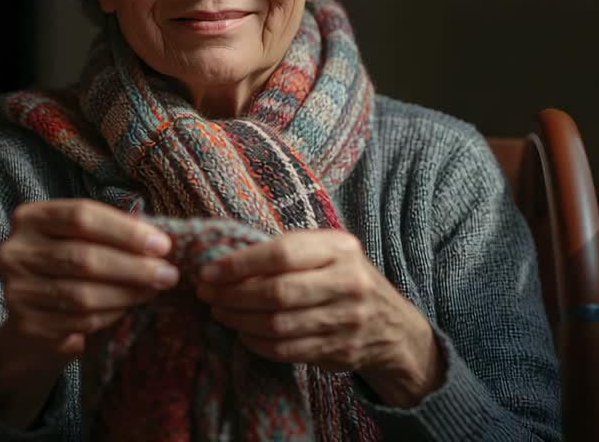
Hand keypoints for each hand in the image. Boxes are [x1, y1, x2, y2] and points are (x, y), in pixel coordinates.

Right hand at [0, 198, 179, 359]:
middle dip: (133, 267)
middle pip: (83, 257)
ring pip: (82, 294)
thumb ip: (112, 231)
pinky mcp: (27, 325)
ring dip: (127, 294)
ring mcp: (16, 290)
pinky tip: (128, 308)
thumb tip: (157, 238)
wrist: (35, 316)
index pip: (81, 216)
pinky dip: (111, 315)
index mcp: (29, 218)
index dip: (125, 231)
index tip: (162, 245)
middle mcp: (14, 251)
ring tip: (153, 290)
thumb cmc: (68, 266)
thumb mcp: (83, 238)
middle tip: (168, 274)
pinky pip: (80, 321)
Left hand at [195, 229, 442, 405]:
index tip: (208, 272)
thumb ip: (288, 250)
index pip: (282, 253)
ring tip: (219, 313)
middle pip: (277, 292)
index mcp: (340, 248)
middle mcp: (348, 281)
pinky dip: (257, 343)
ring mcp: (347, 319)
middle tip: (207, 295)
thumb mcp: (327, 251)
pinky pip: (287, 350)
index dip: (239, 264)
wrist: (391, 325)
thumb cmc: (342, 277)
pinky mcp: (341, 350)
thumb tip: (225, 258)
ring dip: (239, 320)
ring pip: (279, 324)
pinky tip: (242, 333)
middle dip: (232, 295)